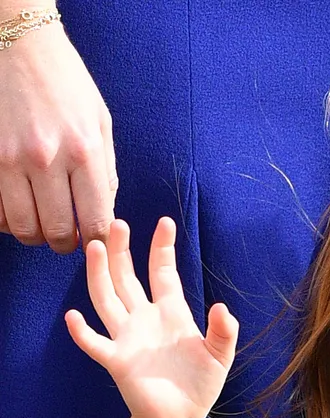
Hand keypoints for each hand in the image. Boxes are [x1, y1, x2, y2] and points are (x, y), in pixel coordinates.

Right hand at [0, 23, 116, 252]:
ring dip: (34, 235)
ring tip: (42, 225)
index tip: (95, 241)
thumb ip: (105, 172)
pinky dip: (6, 219)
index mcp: (84, 152)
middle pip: (57, 232)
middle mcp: (47, 159)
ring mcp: (11, 159)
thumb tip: (104, 213)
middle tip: (67, 238)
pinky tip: (18, 209)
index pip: (96, 221)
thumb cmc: (68, 85)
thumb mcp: (101, 124)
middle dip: (65, 244)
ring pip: (22, 226)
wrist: (20, 47)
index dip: (98, 241)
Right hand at [66, 218, 238, 417]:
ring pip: (107, 299)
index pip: (163, 274)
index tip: (165, 223)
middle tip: (118, 223)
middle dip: (124, 252)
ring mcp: (128, 338)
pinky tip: (73, 316)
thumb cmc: (199, 385)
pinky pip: (94, 344)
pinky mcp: (117, 361)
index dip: (163, 249)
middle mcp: (145, 320)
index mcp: (172, 314)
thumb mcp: (220, 355)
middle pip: (128, 278)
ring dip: (100, 275)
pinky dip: (82, 331)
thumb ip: (224, 331)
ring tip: (96, 248)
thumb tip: (222, 308)